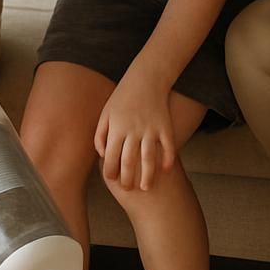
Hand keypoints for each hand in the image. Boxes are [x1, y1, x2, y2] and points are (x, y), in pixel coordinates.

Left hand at [94, 71, 175, 191]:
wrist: (146, 79)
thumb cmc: (122, 98)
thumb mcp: (106, 113)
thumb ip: (100, 134)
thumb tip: (101, 155)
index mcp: (116, 128)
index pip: (110, 157)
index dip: (110, 172)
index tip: (112, 180)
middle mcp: (133, 130)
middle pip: (129, 161)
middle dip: (128, 179)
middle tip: (128, 190)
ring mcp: (151, 129)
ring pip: (149, 158)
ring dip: (148, 176)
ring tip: (146, 188)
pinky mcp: (165, 126)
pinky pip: (168, 147)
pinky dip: (168, 160)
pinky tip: (166, 171)